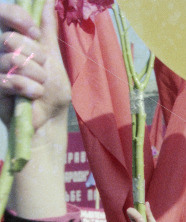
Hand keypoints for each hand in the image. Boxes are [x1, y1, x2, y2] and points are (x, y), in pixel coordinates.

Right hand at [0, 1, 69, 129]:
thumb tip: (47, 3)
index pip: (2, 14)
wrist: (50, 119)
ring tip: (40, 86)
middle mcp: (0, 52)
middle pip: (11, 39)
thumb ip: (47, 32)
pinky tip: (33, 95)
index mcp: (14, 40)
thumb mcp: (53, 58)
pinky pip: (10, 79)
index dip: (17, 17)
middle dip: (35, 56)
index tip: (35, 32)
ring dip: (36, 75)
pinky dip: (28, 88)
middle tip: (43, 70)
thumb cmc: (51, 91)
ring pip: (13, 60)